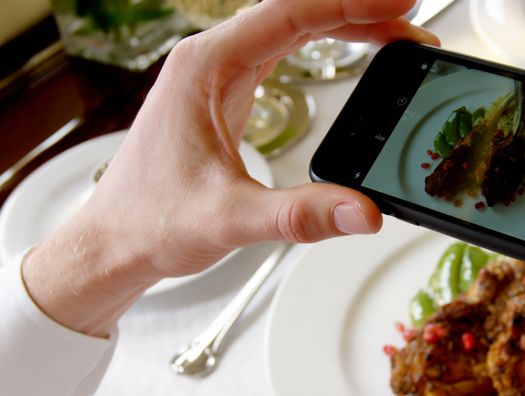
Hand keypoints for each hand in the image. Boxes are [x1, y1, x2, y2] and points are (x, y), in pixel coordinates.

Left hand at [23, 0, 437, 335]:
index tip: (399, 0)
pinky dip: (321, 47)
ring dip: (343, 26)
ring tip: (396, 36)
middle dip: (357, 12)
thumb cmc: (149, 221)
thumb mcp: (230, 219)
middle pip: (294, 13)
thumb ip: (299, 215)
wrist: (112, 243)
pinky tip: (350, 53)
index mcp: (204, 67)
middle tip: (413, 21)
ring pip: (289, 29)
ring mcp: (214, 76)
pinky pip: (279, 52)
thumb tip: (363, 211)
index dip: (349, 3)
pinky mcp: (221, 96)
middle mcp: (208, 61)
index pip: (288, 12)